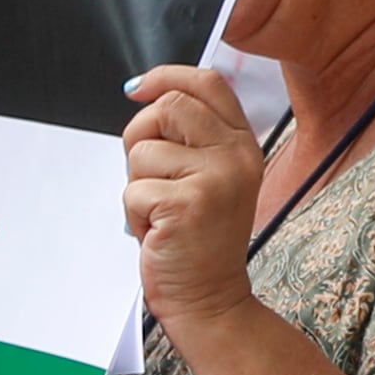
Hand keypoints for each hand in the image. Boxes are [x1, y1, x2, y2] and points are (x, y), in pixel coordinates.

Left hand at [120, 63, 270, 330]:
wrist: (210, 298)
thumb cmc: (198, 239)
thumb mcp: (209, 177)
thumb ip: (190, 136)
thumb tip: (144, 92)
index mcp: (242, 144)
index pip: (208, 82)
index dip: (167, 76)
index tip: (138, 89)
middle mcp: (236, 156)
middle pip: (168, 107)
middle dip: (140, 136)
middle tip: (147, 174)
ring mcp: (215, 179)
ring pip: (143, 150)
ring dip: (136, 184)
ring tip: (159, 212)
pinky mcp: (188, 204)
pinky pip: (133, 190)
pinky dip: (133, 214)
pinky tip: (157, 231)